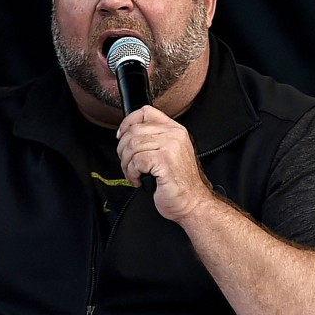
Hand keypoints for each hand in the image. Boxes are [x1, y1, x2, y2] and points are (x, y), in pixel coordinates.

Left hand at [115, 107, 214, 221]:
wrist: (193, 202)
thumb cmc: (179, 183)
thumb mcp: (168, 153)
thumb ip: (153, 140)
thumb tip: (126, 134)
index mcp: (175, 130)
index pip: (145, 112)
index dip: (128, 122)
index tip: (121, 135)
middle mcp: (174, 135)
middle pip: (134, 131)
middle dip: (123, 150)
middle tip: (128, 164)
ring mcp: (170, 146)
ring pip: (132, 146)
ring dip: (127, 164)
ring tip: (134, 174)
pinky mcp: (164, 160)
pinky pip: (136, 161)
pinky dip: (132, 173)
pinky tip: (140, 179)